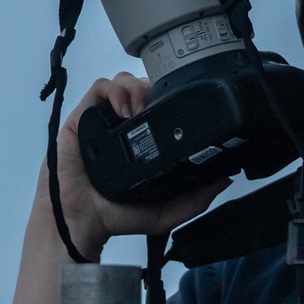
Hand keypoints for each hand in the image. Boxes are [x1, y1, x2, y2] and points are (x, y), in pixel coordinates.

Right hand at [35, 72, 229, 259]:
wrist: (80, 221)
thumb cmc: (115, 216)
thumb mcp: (164, 212)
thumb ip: (194, 200)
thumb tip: (223, 181)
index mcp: (142, 141)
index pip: (159, 105)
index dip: (169, 98)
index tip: (180, 106)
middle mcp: (122, 127)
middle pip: (142, 87)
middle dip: (152, 88)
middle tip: (157, 105)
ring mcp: (101, 120)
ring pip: (122, 82)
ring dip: (135, 87)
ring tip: (138, 108)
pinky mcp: (81, 117)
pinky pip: (99, 88)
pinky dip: (114, 90)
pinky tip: (122, 109)